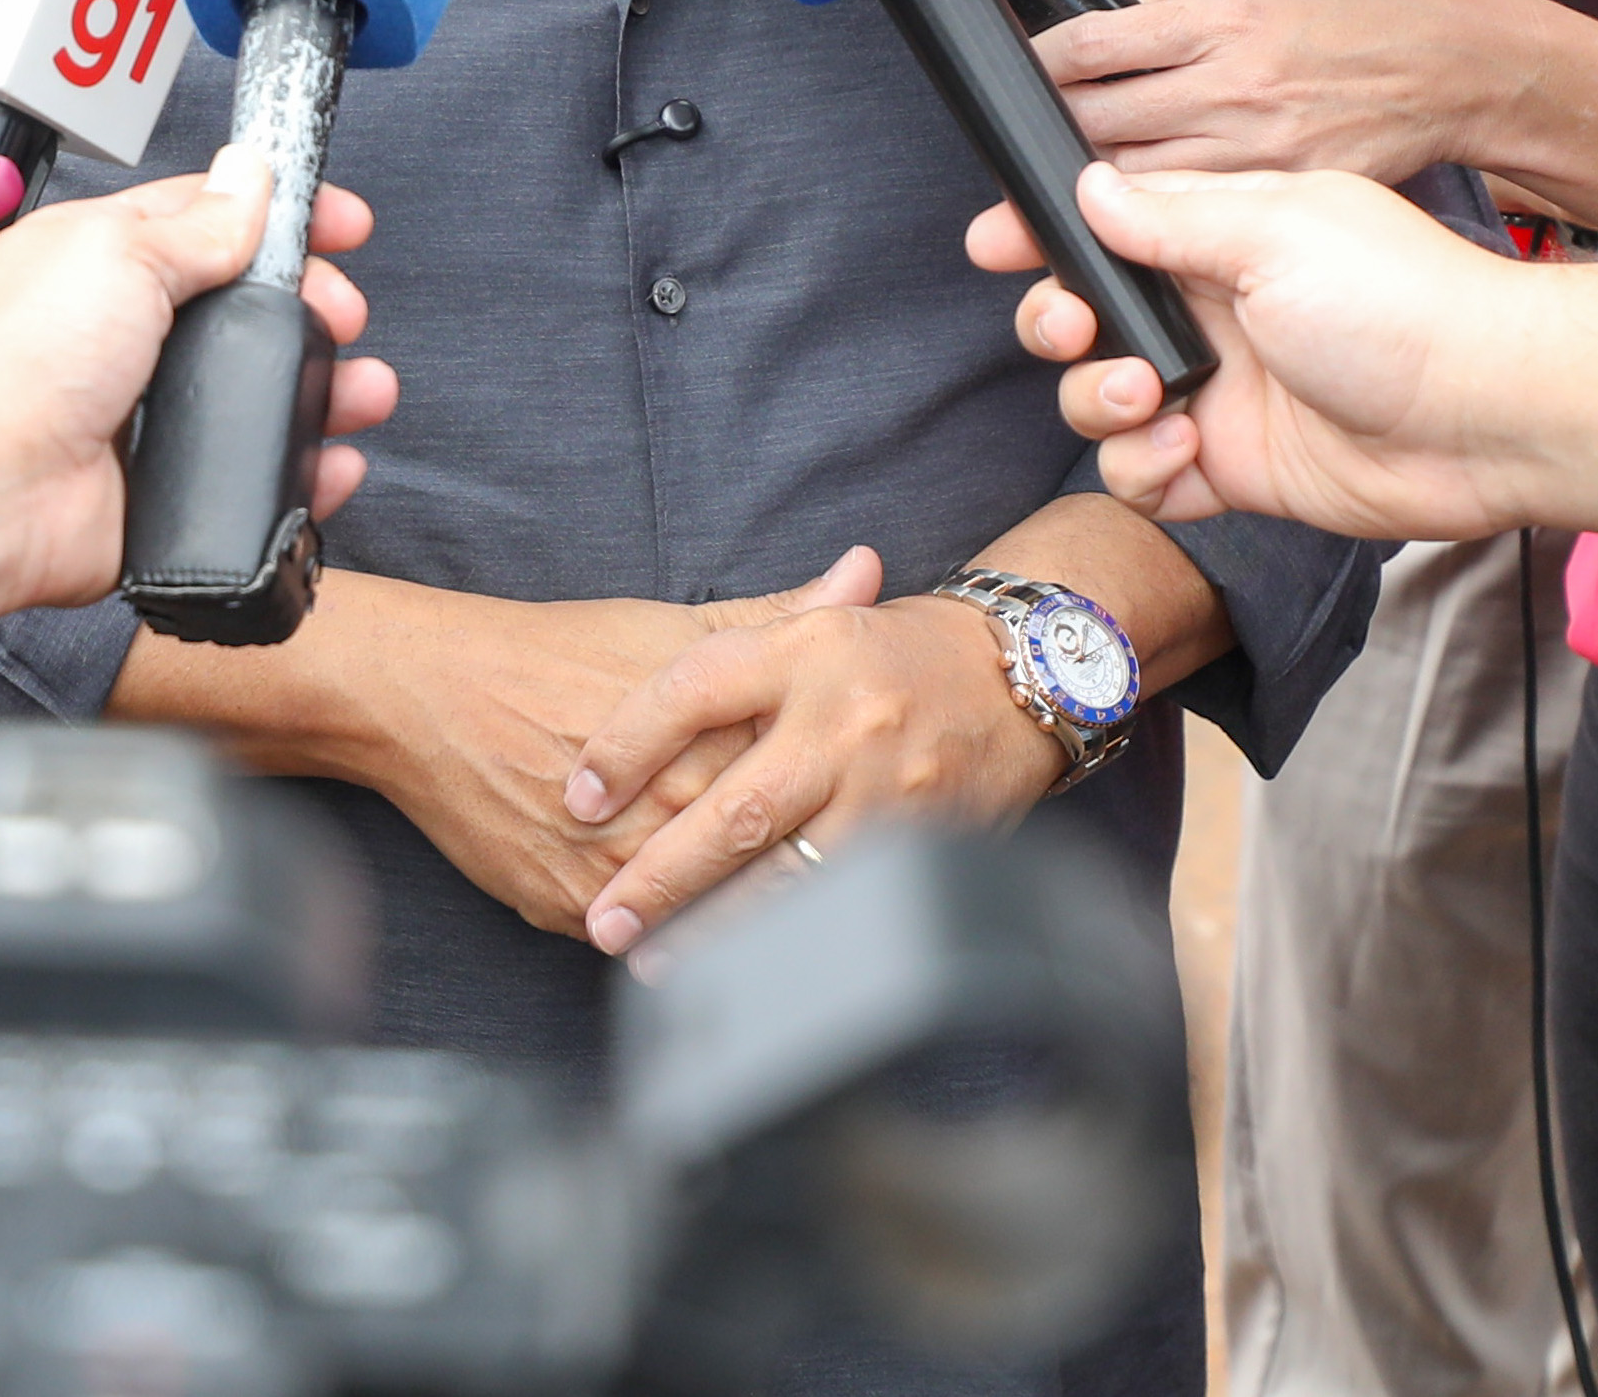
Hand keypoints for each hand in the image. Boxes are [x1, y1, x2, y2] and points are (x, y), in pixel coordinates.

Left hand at [0, 156, 395, 651]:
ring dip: (325, 387)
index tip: (341, 222)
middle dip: (311, 305)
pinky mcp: (166, 486)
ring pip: (260, 392)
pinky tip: (333, 460)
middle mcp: (127, 335)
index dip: (281, 215)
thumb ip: (197, 222)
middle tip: (342, 310)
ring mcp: (148, 414)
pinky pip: (252, 474)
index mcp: (103, 260)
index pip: (209, 219)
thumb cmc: (20, 366)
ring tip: (363, 390)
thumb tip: (249, 178)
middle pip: (247, 308)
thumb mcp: (119, 253)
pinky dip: (302, 470)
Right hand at [312, 570, 856, 939]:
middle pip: (768, 870)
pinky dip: (670, 947)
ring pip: (706, 923)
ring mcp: (619, 868)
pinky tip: (701, 949)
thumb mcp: (673, 628)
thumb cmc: (557, 653)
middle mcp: (671, 807)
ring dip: (744, 932)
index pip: (813, 796)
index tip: (892, 817)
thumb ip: (780, 613)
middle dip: (817, 887)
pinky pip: (638, 945)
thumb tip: (868, 569)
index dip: (859, 811)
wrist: (433, 693)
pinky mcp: (570, 909)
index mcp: (715, 736)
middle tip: (866, 903)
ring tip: (796, 941)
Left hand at [560, 547, 1066, 955]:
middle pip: (736, 808)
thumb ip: (717, 649)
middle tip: (604, 918)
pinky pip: (846, 906)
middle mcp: (846, 719)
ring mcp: (890, 789)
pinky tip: (746, 968)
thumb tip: (620, 711)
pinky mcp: (927, 845)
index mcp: (806, 649)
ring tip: (655, 960)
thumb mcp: (808, 628)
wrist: (1022, 676)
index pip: (693, 692)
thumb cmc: (892, 652)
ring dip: (716, 929)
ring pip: (791, 875)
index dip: (624, 746)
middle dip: (662, 875)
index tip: (575, 798)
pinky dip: (791, 942)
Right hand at [970, 160, 1543, 541]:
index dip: (1046, 236)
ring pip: (1104, 400)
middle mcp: (1214, 310)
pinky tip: (1187, 452)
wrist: (1486, 413)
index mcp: (1225, 234)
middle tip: (1073, 328)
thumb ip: (1169, 214)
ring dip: (1102, 400)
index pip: (1109, 225)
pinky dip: (1144, 468)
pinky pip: (1145, 475)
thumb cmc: (1402, 303)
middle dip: (1058, 323)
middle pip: (1087, 316)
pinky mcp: (1234, 467)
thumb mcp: (1275, 228)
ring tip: (1154, 396)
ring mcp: (1221, 391)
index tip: (994, 243)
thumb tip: (1088, 185)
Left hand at [1037, 0, 1582, 181]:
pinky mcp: (1283, 196)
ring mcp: (1257, 148)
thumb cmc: (1361, 22)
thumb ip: (1169, 11)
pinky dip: (1156, 225)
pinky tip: (1136, 230)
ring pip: (1132, 180)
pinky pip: (1195, 217)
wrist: (1456, 67)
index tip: (1020, 77)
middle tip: (1023, 155)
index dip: (1038, 66)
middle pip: (1097, 120)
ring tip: (1061, 199)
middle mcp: (1230, 84)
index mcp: (1219, 20)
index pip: (1090, 45)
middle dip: (1048, 141)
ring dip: (1088, 192)